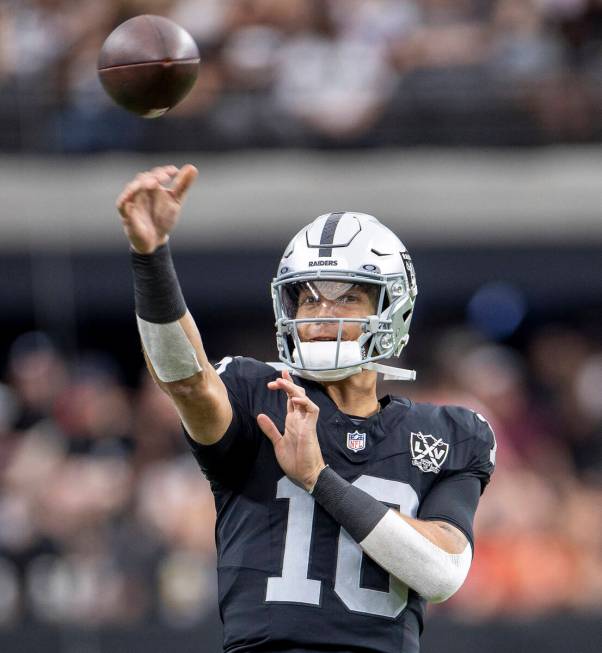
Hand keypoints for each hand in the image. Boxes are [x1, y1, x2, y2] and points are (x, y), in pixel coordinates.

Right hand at [116, 164, 197, 253]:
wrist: (156, 240)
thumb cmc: (163, 218)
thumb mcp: (175, 201)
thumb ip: (182, 185)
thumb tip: (193, 167)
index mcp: (151, 186)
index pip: (156, 174)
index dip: (164, 171)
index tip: (174, 171)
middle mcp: (140, 191)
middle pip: (143, 178)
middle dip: (153, 177)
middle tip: (164, 178)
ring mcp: (132, 202)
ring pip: (132, 188)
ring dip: (141, 184)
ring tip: (152, 183)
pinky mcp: (126, 214)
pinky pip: (122, 205)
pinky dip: (126, 200)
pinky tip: (134, 197)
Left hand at [257, 370, 325, 491]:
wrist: (306, 475)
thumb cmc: (295, 460)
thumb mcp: (278, 443)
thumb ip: (270, 429)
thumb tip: (260, 415)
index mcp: (293, 421)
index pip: (290, 399)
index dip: (285, 387)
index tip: (277, 378)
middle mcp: (300, 419)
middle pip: (297, 395)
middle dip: (288, 384)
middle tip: (277, 377)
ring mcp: (306, 422)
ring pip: (303, 399)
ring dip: (293, 389)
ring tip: (282, 383)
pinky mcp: (310, 428)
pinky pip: (312, 410)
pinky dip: (305, 402)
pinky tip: (295, 399)